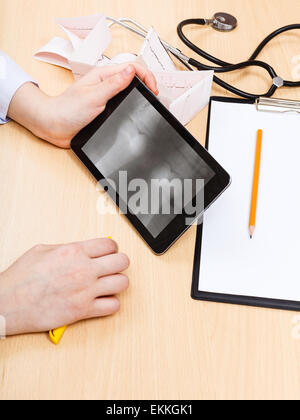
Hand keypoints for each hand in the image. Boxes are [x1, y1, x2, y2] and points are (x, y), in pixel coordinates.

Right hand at [0, 238, 129, 335]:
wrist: (8, 303)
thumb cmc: (21, 278)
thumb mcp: (42, 250)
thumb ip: (67, 247)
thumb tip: (82, 248)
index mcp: (74, 251)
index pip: (110, 245)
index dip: (112, 249)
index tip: (109, 253)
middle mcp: (84, 269)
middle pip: (122, 262)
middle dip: (119, 263)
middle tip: (113, 267)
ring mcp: (86, 291)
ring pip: (123, 283)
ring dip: (118, 283)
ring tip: (109, 284)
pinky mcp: (83, 310)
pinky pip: (113, 306)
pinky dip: (111, 304)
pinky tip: (102, 301)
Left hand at [8, 63, 158, 148]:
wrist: (53, 126)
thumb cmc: (67, 110)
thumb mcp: (94, 96)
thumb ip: (113, 84)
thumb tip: (131, 71)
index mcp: (103, 76)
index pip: (132, 68)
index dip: (147, 77)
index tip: (154, 90)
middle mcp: (106, 86)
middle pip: (133, 79)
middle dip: (147, 85)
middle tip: (156, 97)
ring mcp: (106, 98)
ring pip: (129, 93)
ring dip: (140, 97)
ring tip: (150, 104)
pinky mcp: (104, 111)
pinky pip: (122, 106)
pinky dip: (131, 108)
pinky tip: (135, 113)